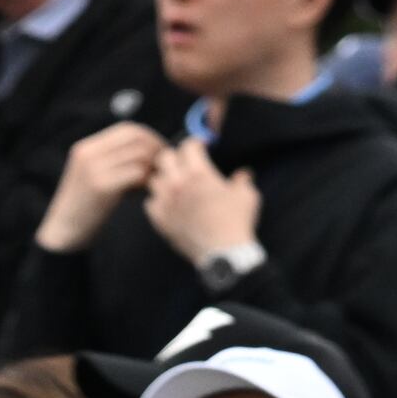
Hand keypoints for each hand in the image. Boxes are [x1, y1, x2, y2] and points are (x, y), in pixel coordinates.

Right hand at [38, 122, 170, 252]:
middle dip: (156, 149)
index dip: (149, 137)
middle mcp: (89, 153)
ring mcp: (94, 169)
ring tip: (152, 181)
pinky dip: (146, 181)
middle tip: (164, 166)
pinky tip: (143, 192)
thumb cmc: (85, 207)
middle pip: (135, 138)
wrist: (63, 232)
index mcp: (87, 148)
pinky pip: (136, 174)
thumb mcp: (93, 176)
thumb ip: (113, 161)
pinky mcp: (101, 187)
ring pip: (139, 155)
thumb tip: (149, 153)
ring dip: (152, 167)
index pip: (127, 129)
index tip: (161, 152)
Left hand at [144, 138, 262, 267]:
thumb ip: (242, 181)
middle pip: (165, 157)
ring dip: (164, 179)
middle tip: (184, 164)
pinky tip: (168, 205)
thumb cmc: (236, 222)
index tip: (201, 146)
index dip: (196, 142)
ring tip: (175, 185)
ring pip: (154, 180)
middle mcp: (178, 184)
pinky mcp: (161, 220)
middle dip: (175, 157)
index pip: (188, 145)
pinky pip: (149, 203)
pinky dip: (157, 202)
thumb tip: (243, 175)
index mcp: (199, 173)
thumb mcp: (247, 196)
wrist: (223, 254)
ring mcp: (166, 202)